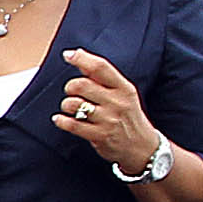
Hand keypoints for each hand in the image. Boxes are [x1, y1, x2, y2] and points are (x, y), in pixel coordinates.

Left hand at [52, 48, 157, 173]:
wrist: (142, 147)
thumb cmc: (127, 116)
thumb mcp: (123, 94)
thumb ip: (102, 78)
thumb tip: (78, 55)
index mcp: (124, 88)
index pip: (101, 68)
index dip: (82, 58)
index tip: (68, 55)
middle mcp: (117, 102)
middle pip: (81, 85)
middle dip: (70, 87)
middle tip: (72, 92)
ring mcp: (108, 120)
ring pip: (74, 104)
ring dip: (66, 105)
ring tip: (70, 108)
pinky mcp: (99, 136)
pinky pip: (72, 124)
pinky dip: (61, 120)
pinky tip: (59, 119)